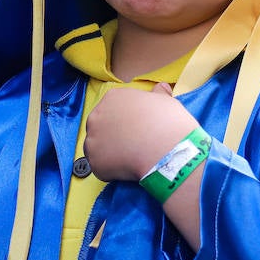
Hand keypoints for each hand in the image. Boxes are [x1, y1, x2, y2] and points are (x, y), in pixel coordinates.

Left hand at [84, 83, 199, 181]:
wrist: (165, 149)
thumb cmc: (167, 122)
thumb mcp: (165, 101)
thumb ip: (158, 94)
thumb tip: (161, 88)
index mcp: (112, 98)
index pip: (112, 110)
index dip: (124, 122)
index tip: (137, 129)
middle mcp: (96, 116)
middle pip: (101, 128)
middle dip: (113, 137)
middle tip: (133, 145)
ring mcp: (92, 139)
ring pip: (98, 149)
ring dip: (110, 154)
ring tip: (130, 158)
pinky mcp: (94, 161)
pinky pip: (101, 168)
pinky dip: (112, 171)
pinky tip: (127, 169)